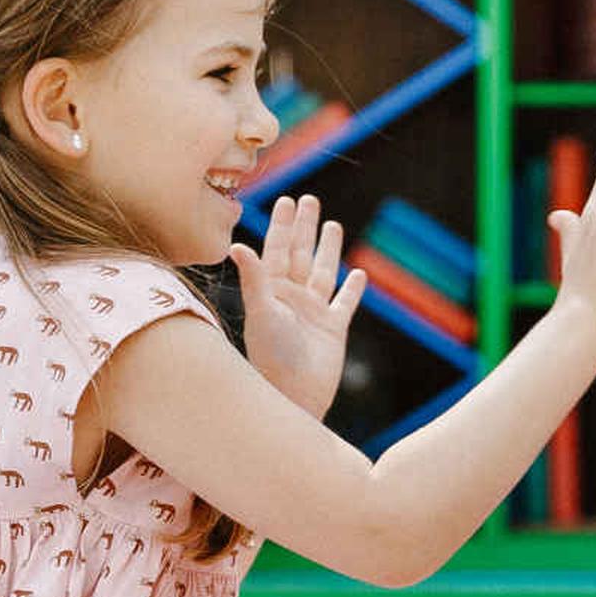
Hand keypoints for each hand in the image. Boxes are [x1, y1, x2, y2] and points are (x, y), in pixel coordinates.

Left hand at [230, 192, 363, 416]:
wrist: (294, 396)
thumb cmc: (271, 357)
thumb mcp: (262, 313)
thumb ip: (254, 279)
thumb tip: (236, 246)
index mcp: (271, 291)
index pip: (277, 250)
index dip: (281, 225)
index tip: (285, 199)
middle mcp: (291, 298)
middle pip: (300, 254)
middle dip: (305, 228)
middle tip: (309, 200)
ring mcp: (313, 313)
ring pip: (324, 272)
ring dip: (329, 249)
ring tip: (334, 224)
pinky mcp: (333, 329)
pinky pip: (345, 302)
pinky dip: (353, 289)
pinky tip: (359, 273)